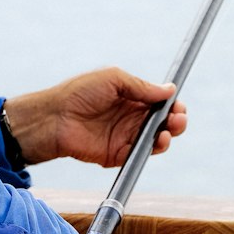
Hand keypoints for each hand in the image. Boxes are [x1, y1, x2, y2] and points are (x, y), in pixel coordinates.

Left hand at [3, 67, 187, 166]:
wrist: (55, 118)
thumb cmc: (78, 93)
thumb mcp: (112, 79)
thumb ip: (141, 86)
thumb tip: (169, 90)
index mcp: (129, 98)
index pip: (158, 103)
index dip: (171, 104)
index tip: (178, 104)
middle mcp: (129, 118)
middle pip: (162, 121)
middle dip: (176, 119)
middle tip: (178, 117)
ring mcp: (124, 136)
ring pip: (156, 138)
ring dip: (170, 133)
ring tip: (170, 128)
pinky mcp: (118, 154)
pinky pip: (141, 153)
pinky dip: (155, 148)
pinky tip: (160, 139)